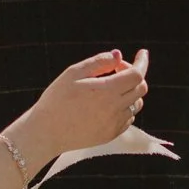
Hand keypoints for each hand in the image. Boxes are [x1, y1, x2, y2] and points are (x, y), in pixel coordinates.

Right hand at [16, 49, 149, 164]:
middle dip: (134, 75)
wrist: (46, 132)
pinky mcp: (111, 135)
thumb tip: (118, 55)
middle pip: (141, 88)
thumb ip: (99, 62)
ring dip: (129, 92)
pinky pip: (128, 118)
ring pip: (136, 104)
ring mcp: (114, 124)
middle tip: (115, 70)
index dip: (141, 62)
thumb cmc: (56, 99)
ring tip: (109, 88)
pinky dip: (124, 108)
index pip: (137, 74)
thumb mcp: (73, 73)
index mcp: (106, 91)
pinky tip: (106, 104)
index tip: (142, 53)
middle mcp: (114, 109)